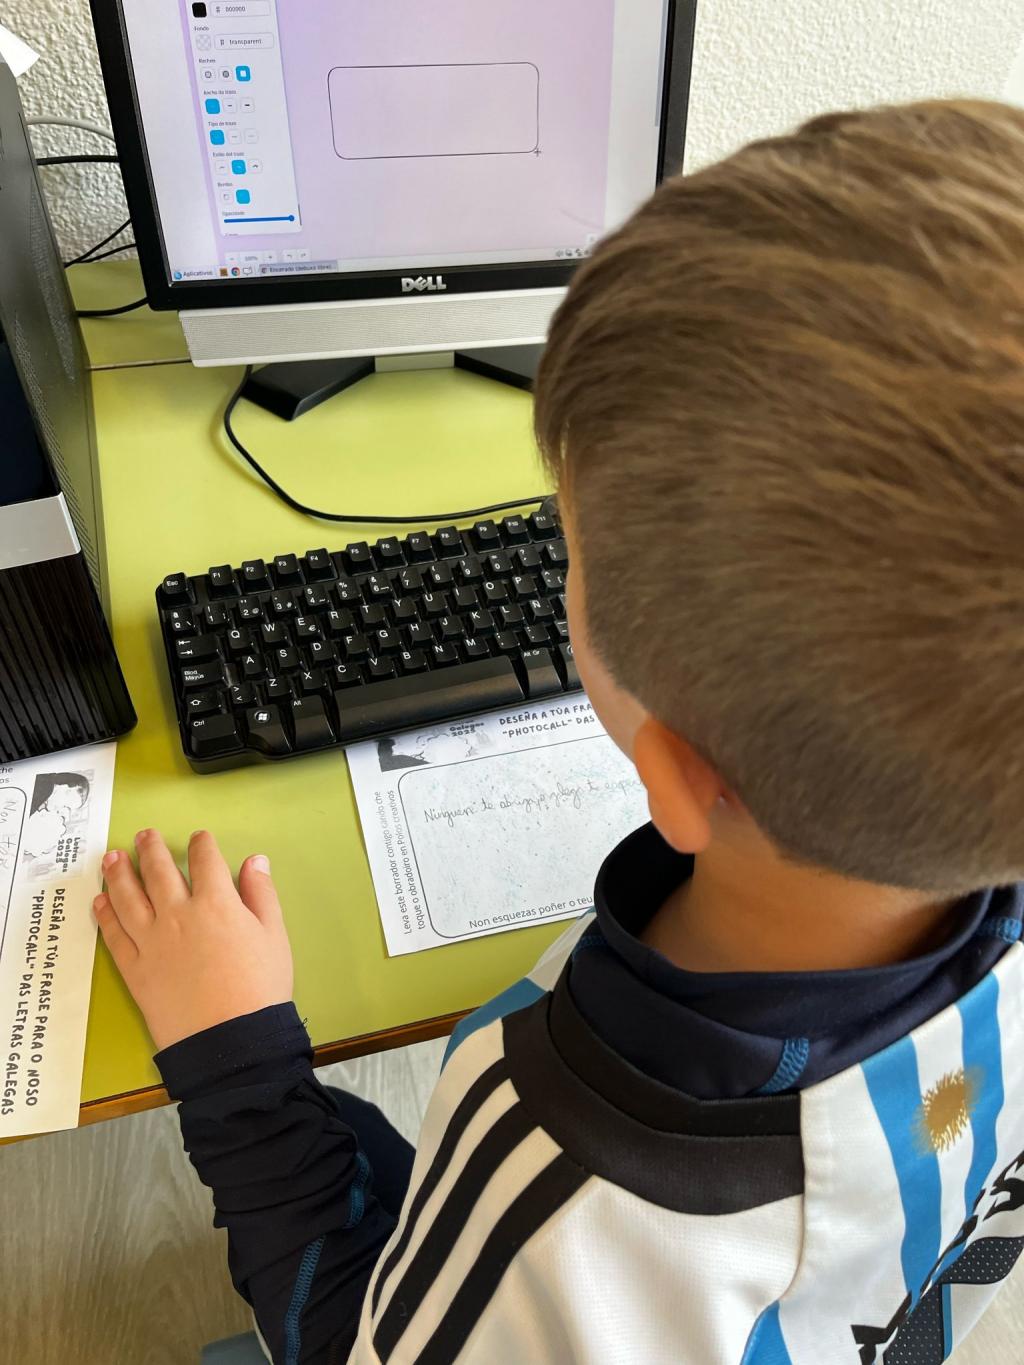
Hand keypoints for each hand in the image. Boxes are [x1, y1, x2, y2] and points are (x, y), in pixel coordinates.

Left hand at [94, 828, 293, 1051]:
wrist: (230, 1040)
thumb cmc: (260, 988)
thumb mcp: (274, 936)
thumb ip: (261, 894)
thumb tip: (255, 861)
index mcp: (216, 903)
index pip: (205, 861)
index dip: (202, 844)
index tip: (199, 837)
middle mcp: (178, 914)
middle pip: (158, 871)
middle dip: (151, 849)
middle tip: (143, 836)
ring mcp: (150, 941)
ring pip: (127, 897)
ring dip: (118, 873)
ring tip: (112, 858)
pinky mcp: (134, 968)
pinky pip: (114, 934)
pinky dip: (105, 914)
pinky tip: (100, 902)